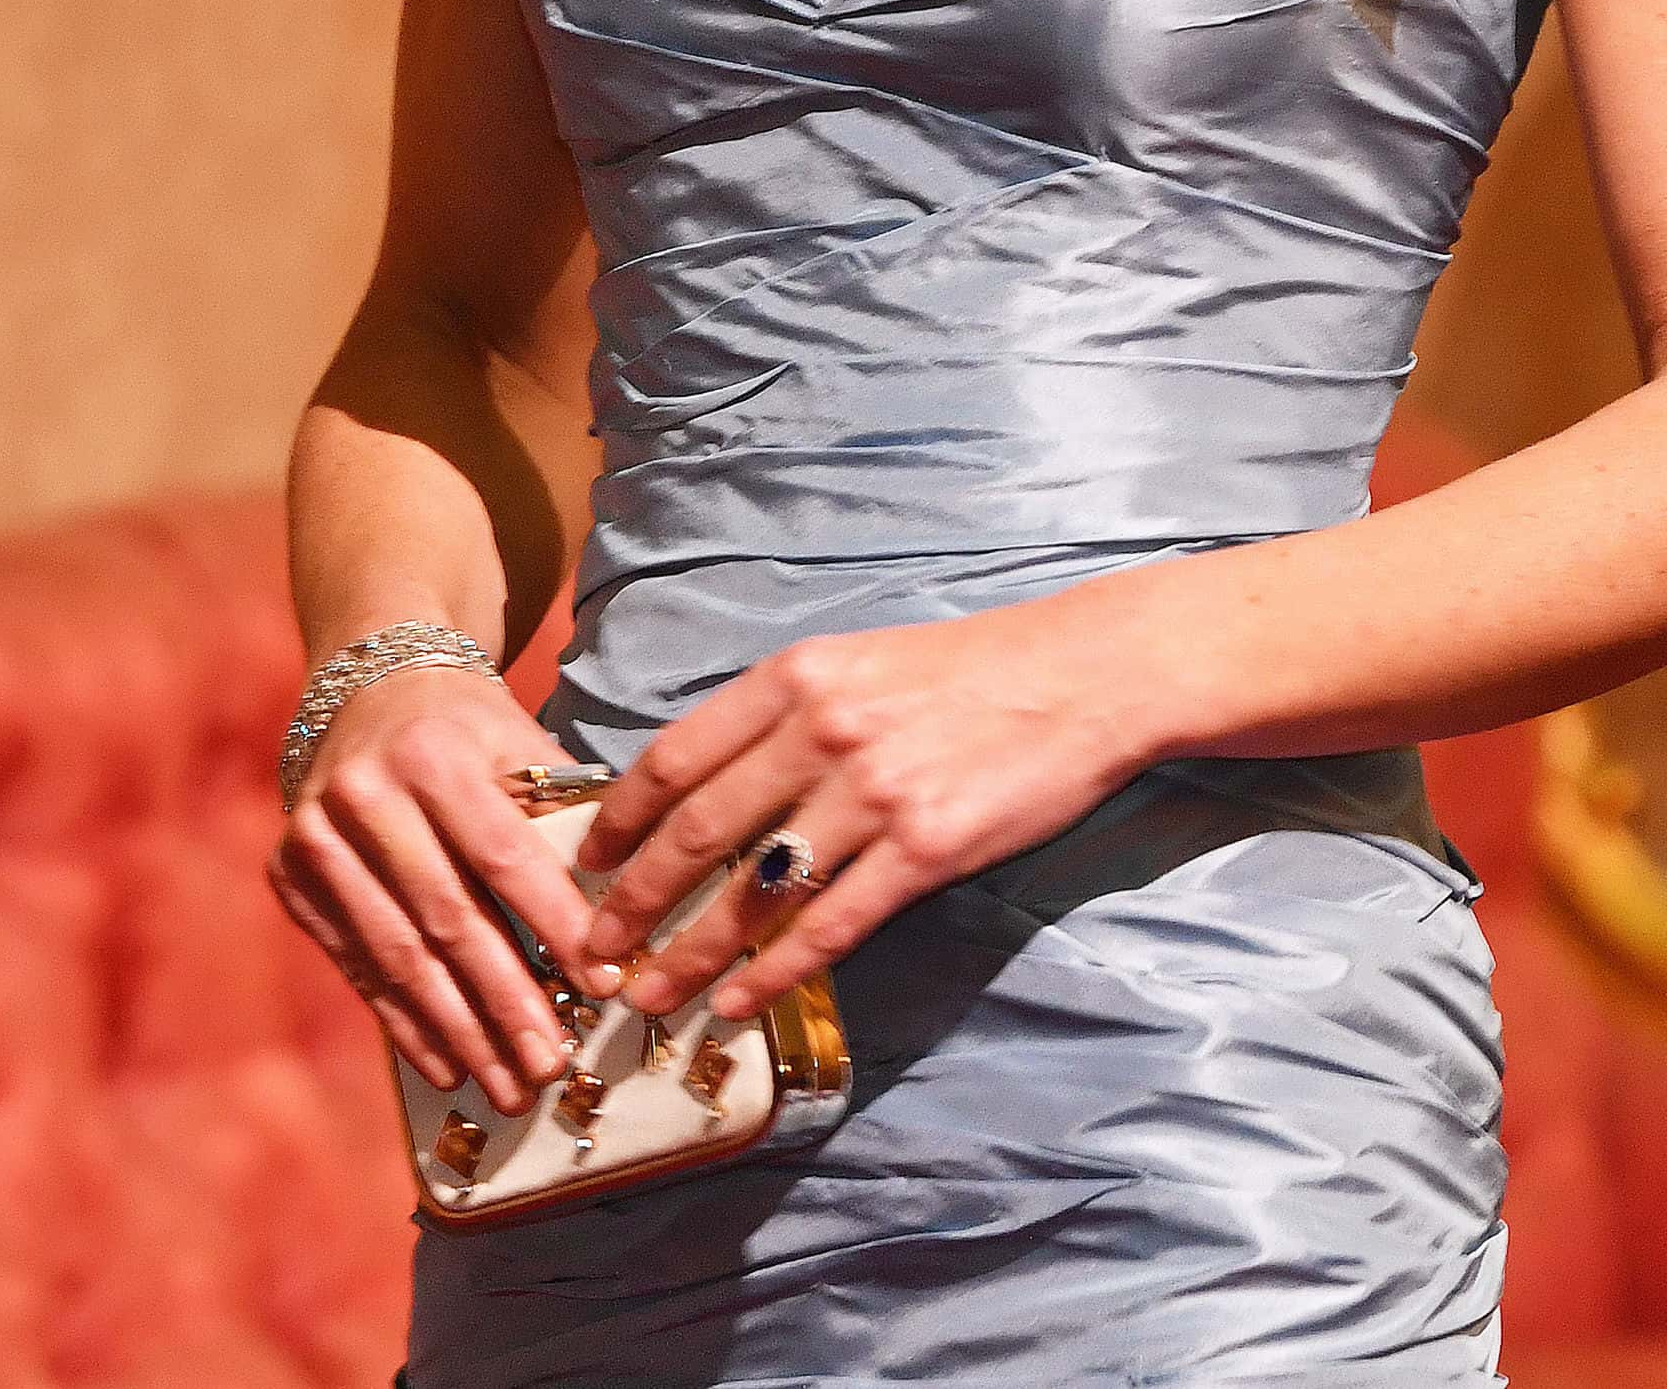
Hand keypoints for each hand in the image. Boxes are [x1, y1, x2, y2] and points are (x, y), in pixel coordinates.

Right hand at [267, 667, 603, 1113]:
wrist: (368, 687)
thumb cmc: (467, 726)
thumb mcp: (518, 742)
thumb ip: (562, 813)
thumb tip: (624, 912)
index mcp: (432, 754)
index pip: (504, 857)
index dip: (556, 926)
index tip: (605, 985)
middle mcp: (365, 796)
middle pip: (448, 920)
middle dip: (505, 1003)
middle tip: (551, 1065)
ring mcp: (316, 840)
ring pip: (399, 958)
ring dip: (460, 1033)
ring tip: (509, 1086)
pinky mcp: (290, 878)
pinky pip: (358, 968)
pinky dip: (407, 1024)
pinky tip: (449, 1067)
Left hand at [569, 592, 1148, 1023]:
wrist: (1080, 676)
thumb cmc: (965, 672)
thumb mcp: (857, 663)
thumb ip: (783, 715)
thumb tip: (705, 785)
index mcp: (797, 677)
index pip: (676, 756)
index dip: (619, 820)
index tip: (586, 864)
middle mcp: (823, 731)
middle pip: (697, 831)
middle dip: (632, 901)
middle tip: (591, 951)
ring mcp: (874, 793)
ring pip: (752, 892)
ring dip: (689, 954)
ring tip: (647, 995)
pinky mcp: (926, 850)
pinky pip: (829, 927)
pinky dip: (772, 974)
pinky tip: (737, 1004)